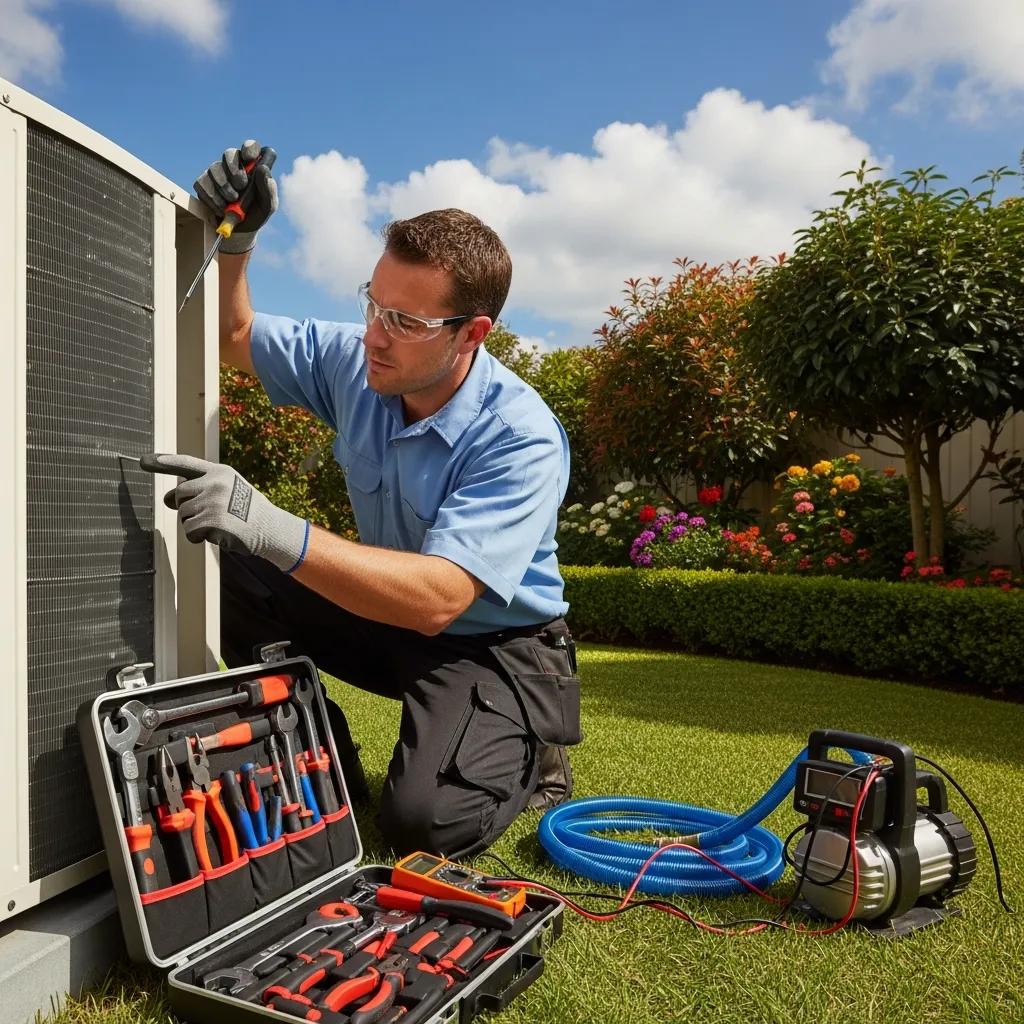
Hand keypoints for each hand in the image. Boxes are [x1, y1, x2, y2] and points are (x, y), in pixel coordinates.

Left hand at [140, 453, 308, 573]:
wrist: (270, 528)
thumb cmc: (248, 511)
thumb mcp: (229, 490)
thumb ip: (200, 489)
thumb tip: (167, 499)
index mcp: (219, 471)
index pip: (186, 464)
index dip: (163, 462)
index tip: (143, 461)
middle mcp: (214, 482)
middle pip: (179, 494)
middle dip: (187, 507)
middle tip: (209, 514)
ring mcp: (212, 500)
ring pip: (183, 514)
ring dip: (195, 523)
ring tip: (219, 524)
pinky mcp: (211, 519)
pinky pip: (189, 530)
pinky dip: (198, 536)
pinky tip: (217, 534)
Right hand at [194, 140, 277, 253]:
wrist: (239, 231)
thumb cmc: (256, 214)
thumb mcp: (268, 206)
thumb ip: (269, 190)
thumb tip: (264, 170)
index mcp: (252, 167)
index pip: (250, 147)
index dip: (249, 148)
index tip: (249, 159)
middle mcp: (234, 165)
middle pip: (229, 153)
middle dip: (234, 170)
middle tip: (241, 187)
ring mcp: (217, 173)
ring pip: (215, 169)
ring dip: (224, 189)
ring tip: (232, 202)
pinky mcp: (203, 183)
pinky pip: (203, 183)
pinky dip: (213, 198)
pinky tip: (221, 208)